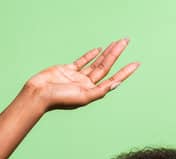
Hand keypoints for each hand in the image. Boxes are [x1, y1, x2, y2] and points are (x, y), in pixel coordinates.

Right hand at [24, 38, 139, 111]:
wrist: (38, 94)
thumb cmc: (59, 99)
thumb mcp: (83, 97)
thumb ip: (100, 91)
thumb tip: (116, 84)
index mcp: (92, 92)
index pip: (113, 79)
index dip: (125, 72)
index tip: (136, 63)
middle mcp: (87, 84)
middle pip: (106, 67)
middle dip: (116, 54)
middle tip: (126, 41)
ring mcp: (78, 77)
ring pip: (96, 62)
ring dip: (107, 53)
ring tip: (117, 43)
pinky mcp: (68, 70)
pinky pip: (82, 61)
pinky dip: (90, 55)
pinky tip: (99, 49)